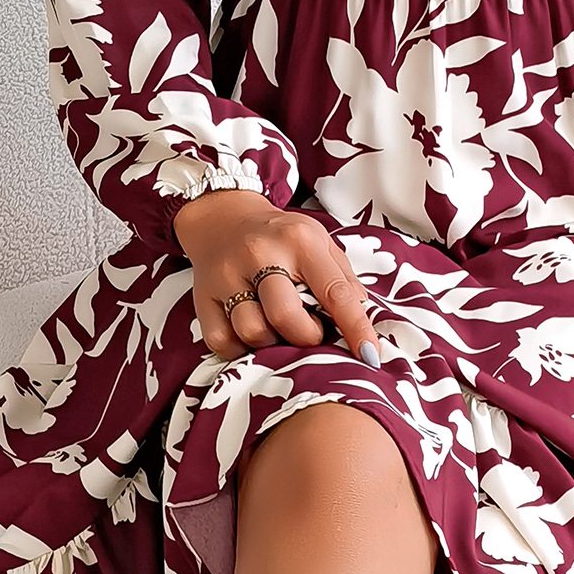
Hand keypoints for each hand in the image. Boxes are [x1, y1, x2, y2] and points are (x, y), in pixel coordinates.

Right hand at [172, 187, 381, 365]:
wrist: (222, 218)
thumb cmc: (279, 237)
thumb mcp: (319, 242)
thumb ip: (343, 279)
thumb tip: (364, 320)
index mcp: (299, 241)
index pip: (335, 292)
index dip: (356, 328)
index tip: (370, 355)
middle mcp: (260, 255)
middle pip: (286, 317)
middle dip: (306, 337)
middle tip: (309, 332)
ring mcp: (227, 276)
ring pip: (252, 332)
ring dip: (271, 343)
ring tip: (276, 328)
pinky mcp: (203, 296)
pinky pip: (222, 341)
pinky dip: (240, 348)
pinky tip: (250, 333)